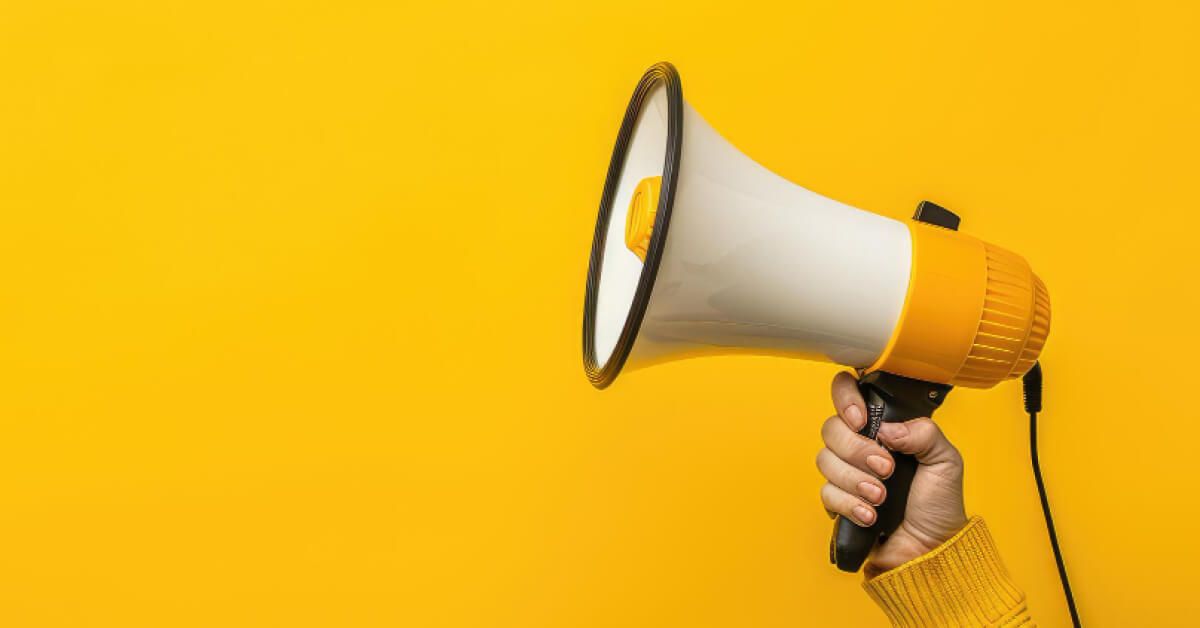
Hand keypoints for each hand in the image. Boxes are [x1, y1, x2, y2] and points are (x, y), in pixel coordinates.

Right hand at [817, 371, 968, 576]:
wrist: (930, 551)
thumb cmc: (939, 506)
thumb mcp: (945, 461)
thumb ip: (923, 432)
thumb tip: (887, 429)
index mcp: (885, 429)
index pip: (849, 394)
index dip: (846, 399)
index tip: (861, 420)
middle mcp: (861, 446)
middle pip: (831, 429)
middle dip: (857, 450)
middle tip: (885, 468)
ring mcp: (847, 473)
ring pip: (825, 461)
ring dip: (856, 480)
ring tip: (881, 496)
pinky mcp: (838, 501)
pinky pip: (826, 493)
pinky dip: (850, 504)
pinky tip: (871, 515)